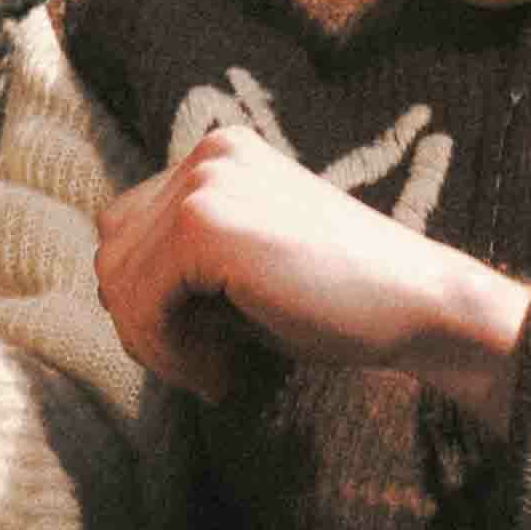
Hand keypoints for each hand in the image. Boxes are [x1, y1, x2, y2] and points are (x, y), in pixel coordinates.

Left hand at [92, 117, 527, 402]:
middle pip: (114, 252)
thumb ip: (183, 265)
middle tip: (200, 369)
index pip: (130, 228)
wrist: (417, 303)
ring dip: (155, 346)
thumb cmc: (340, 299)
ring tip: (213, 375)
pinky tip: (219, 374)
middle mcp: (207, 154)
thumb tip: (115, 299)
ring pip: (119, 281)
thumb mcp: (246, 267)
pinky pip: (143, 302)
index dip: (147, 299)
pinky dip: (168, 352)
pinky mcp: (205, 223)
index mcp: (219, 154)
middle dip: (144, 324)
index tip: (197, 348)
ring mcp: (204, 182)